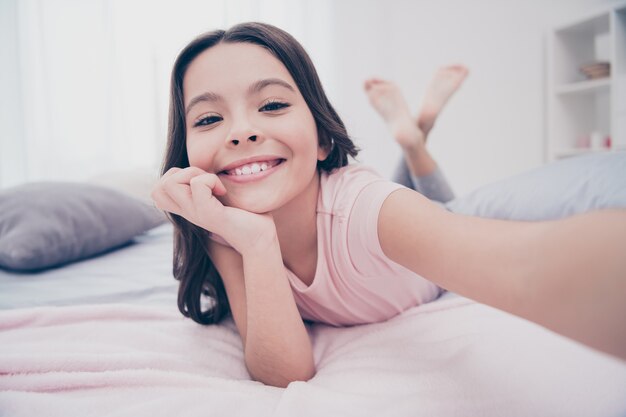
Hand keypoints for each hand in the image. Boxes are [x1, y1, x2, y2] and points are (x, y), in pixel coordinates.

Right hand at [151, 167, 276, 253]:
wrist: (260, 239)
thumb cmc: (247, 217)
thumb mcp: (221, 197)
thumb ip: (210, 186)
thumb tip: (209, 169)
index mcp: (188, 208)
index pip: (157, 192)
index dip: (173, 177)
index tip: (200, 181)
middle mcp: (188, 212)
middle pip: (156, 189)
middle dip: (179, 173)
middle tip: (204, 180)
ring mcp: (196, 214)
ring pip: (169, 184)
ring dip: (193, 174)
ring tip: (213, 184)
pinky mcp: (210, 214)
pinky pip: (197, 185)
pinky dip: (211, 180)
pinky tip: (223, 191)